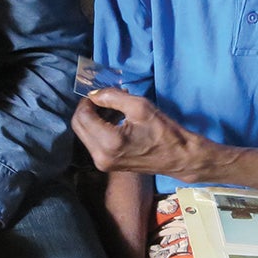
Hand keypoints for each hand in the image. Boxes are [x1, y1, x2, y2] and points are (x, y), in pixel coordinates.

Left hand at [72, 89, 208, 178]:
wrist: (179, 159)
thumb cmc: (164, 131)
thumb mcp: (139, 106)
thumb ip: (112, 97)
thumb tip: (93, 94)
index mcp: (108, 142)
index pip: (82, 116)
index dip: (87, 101)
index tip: (99, 92)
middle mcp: (100, 156)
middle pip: (78, 126)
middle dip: (87, 109)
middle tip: (104, 99)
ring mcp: (102, 163)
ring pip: (84, 134)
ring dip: (93, 118)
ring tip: (113, 108)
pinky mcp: (106, 165)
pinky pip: (93, 142)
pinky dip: (99, 129)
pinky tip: (114, 120)